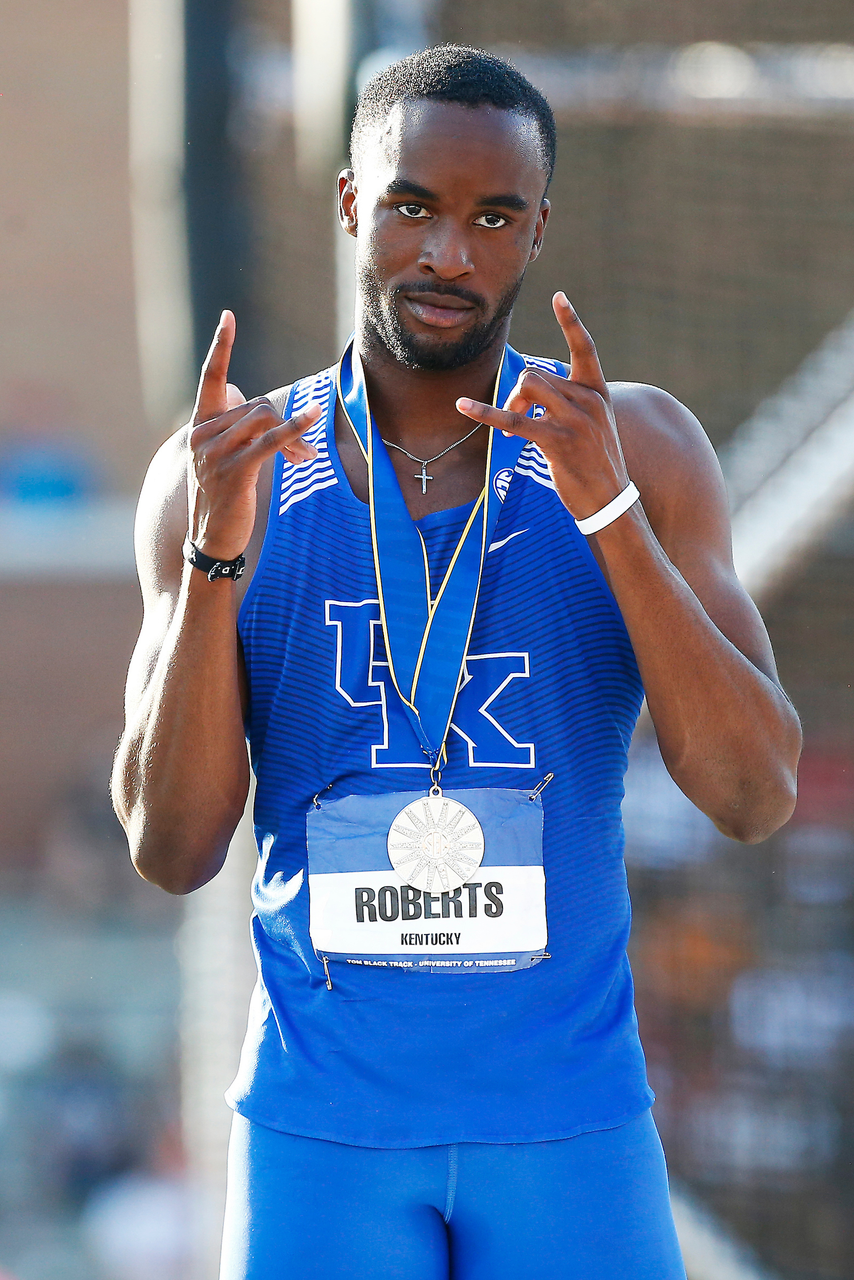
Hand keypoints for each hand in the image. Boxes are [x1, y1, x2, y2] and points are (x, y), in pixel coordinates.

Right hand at [187, 311, 320, 560]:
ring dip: (294, 437)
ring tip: (305, 459)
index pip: (210, 380)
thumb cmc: (221, 504)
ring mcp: (216, 453)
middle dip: (286, 425)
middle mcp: (202, 437)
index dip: (220, 348)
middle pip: (255, 407)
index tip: (228, 317)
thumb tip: (250, 402)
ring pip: (265, 420)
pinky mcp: (235, 470)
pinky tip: (313, 417)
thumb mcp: (221, 463)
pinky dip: (295, 427)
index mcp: (198, 430)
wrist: (209, 544)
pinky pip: (270, 440)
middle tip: (304, 454)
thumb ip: (235, 431)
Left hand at [456, 293, 630, 523]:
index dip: (571, 322)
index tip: (559, 296)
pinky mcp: (557, 441)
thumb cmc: (597, 463)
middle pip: (538, 373)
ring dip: (513, 401)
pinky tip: (464, 408)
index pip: (586, 348)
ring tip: (518, 424)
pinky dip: (486, 414)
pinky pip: (513, 420)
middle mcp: (589, 401)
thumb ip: (570, 401)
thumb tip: (532, 388)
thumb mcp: (593, 424)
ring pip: (528, 386)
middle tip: (520, 414)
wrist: (611, 500)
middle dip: (520, 391)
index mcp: (598, 392)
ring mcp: (575, 420)